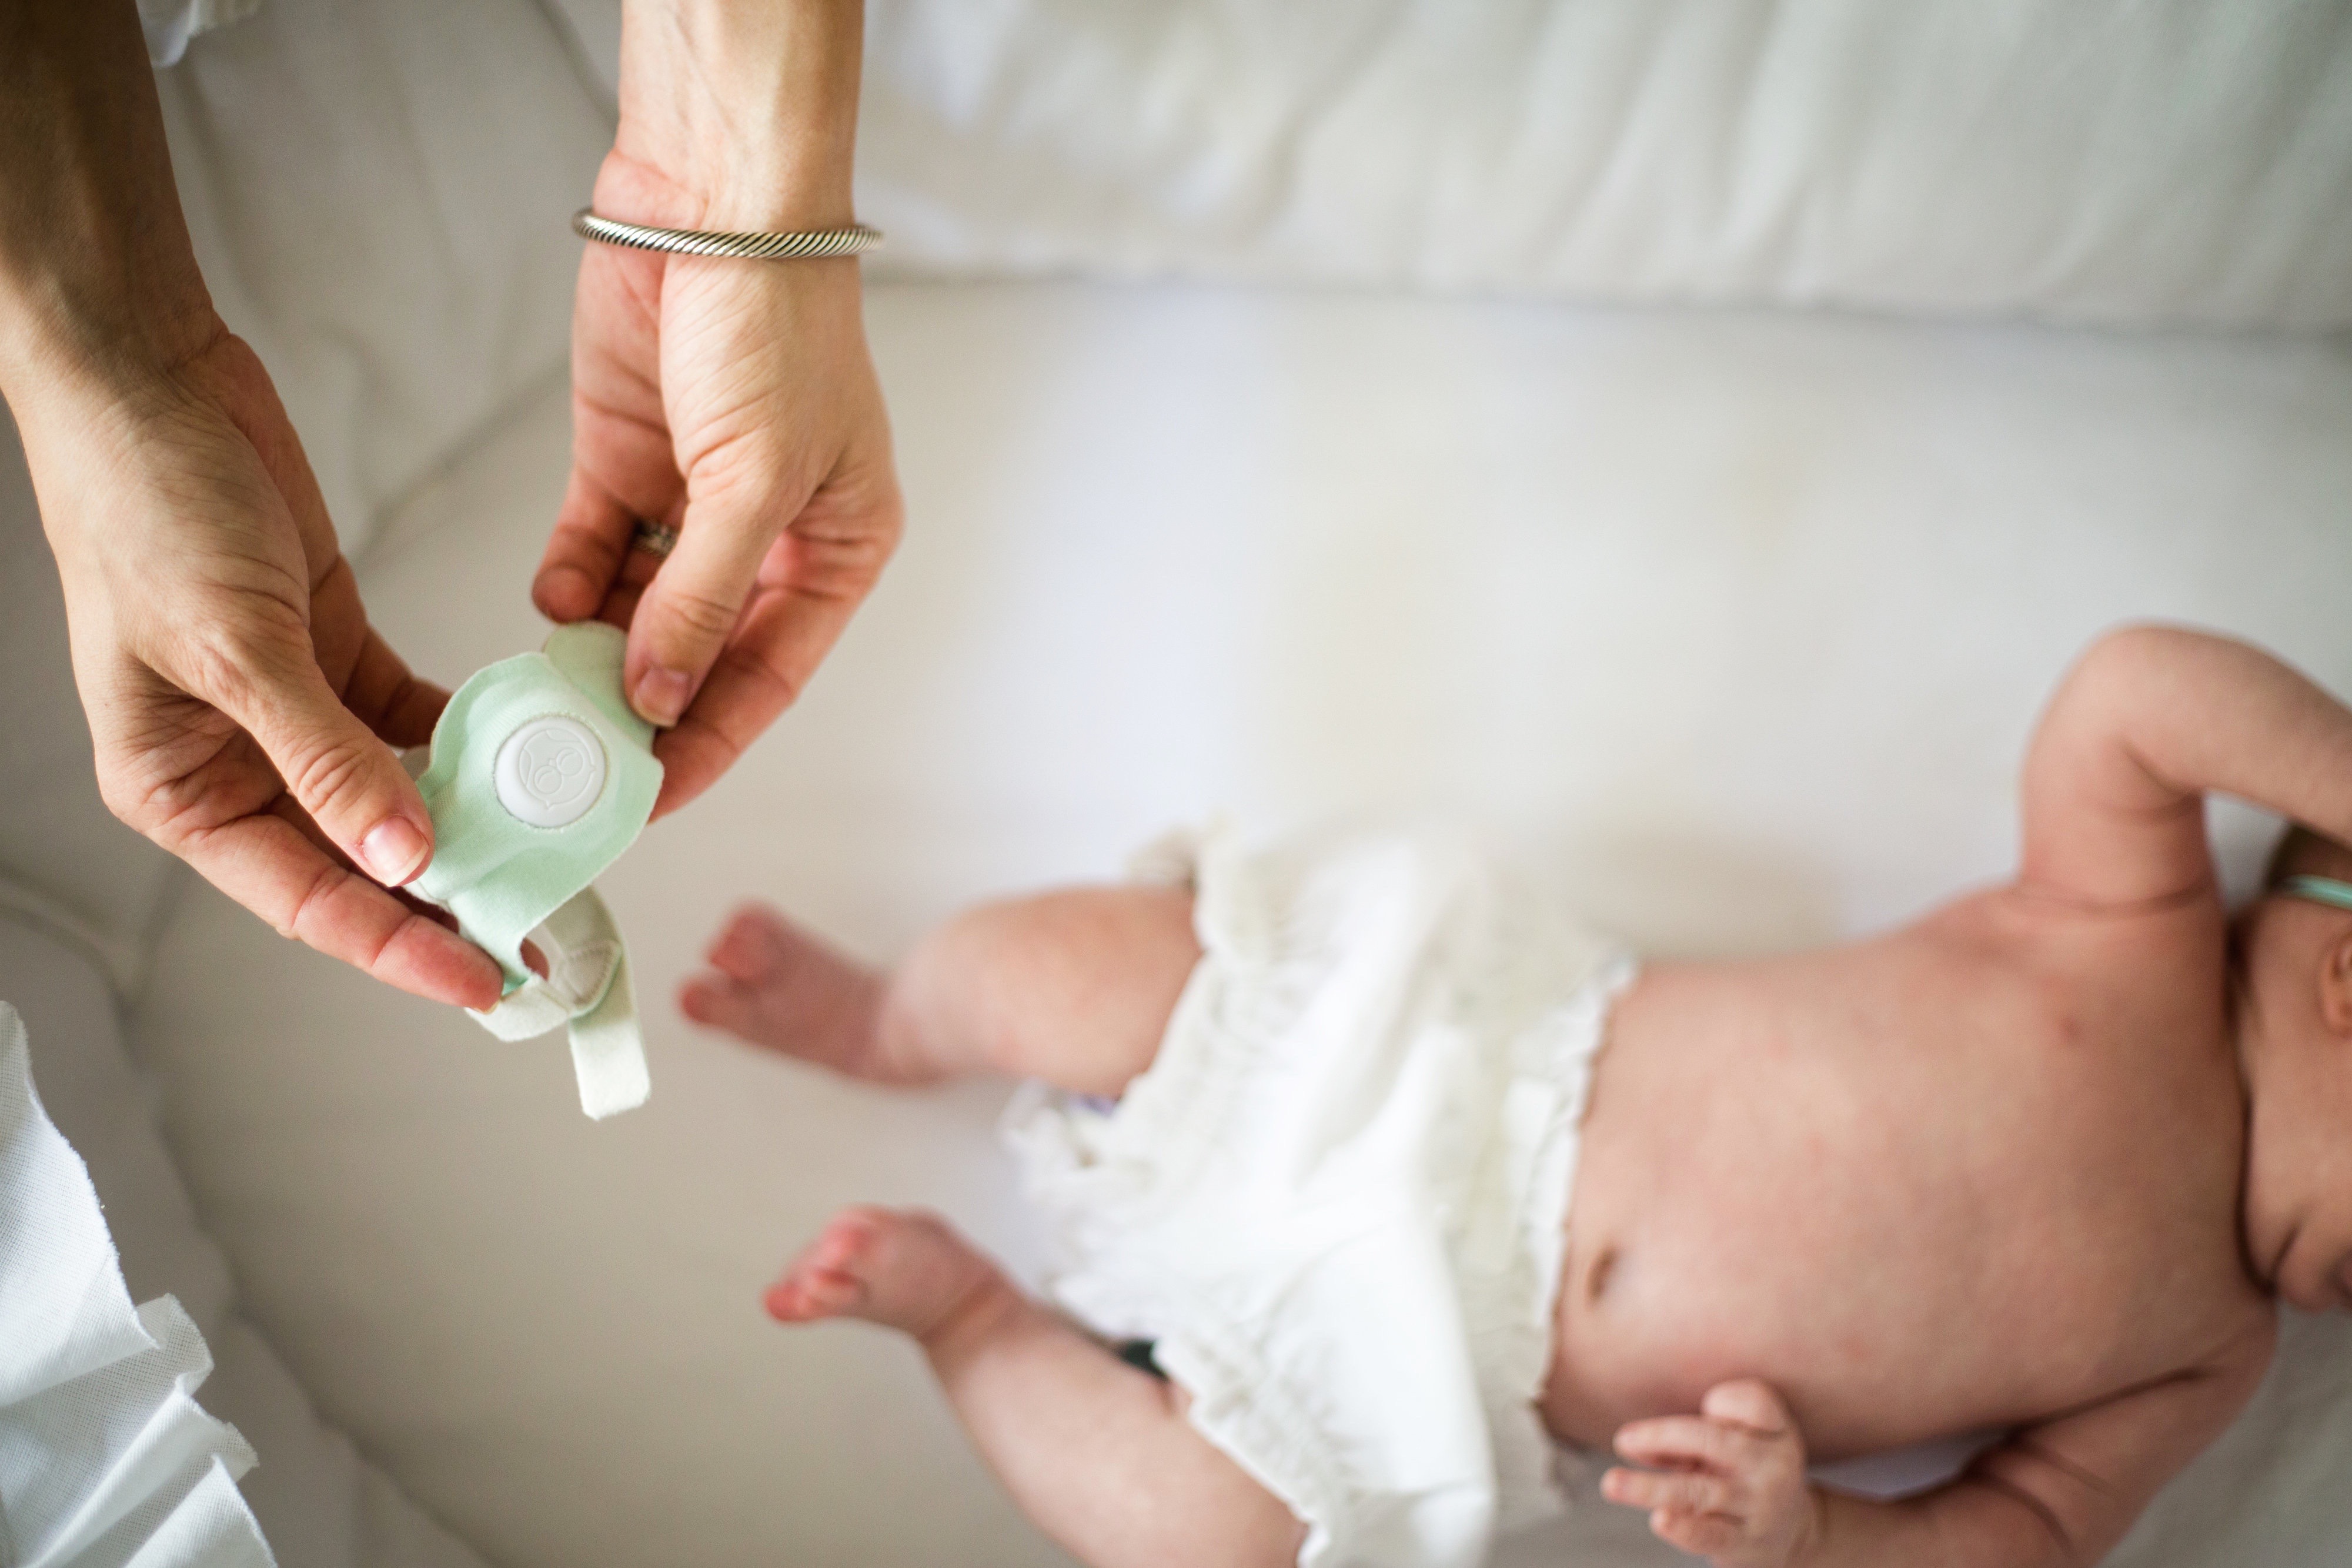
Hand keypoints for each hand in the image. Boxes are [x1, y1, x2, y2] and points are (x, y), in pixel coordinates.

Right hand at [28, 329, 502, 1008]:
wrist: (150, 384)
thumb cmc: (147, 507)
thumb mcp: (236, 645)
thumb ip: (324, 756)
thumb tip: (404, 853)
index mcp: (179, 790)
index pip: (308, 901)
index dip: (401, 949)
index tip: (487, 980)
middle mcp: (234, 767)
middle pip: (358, 868)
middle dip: (449, 907)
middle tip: (545, 941)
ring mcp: (287, 715)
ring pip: (395, 802)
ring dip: (471, 832)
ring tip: (554, 868)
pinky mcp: (330, 657)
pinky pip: (411, 725)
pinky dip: (467, 746)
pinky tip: (529, 766)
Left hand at [532, 0, 900, 818]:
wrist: (716, 201)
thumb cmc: (779, 330)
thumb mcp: (755, 482)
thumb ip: (701, 599)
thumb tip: (658, 700)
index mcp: (836, 549)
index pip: (769, 677)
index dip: (711, 743)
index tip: (651, 801)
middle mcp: (768, 537)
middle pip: (700, 652)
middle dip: (646, 703)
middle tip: (582, 762)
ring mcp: (693, 502)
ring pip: (639, 609)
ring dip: (599, 647)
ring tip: (553, 688)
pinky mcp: (626, 462)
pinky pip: (593, 549)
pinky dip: (569, 581)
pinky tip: (551, 602)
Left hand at [1603, 1380, 1820, 1567]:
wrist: (1793, 1537)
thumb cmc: (1745, 1475)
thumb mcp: (1732, 1446)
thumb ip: (1687, 1438)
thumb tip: (1628, 1442)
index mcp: (1774, 1432)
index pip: (1752, 1403)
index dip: (1723, 1401)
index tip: (1708, 1407)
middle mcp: (1772, 1467)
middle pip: (1713, 1441)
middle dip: (1663, 1438)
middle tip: (1622, 1440)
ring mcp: (1760, 1507)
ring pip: (1700, 1491)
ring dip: (1651, 1487)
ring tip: (1612, 1483)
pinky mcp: (1744, 1543)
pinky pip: (1711, 1535)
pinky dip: (1683, 1529)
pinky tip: (1660, 1520)